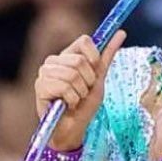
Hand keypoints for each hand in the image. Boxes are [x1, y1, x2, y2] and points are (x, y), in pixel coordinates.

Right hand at [35, 30, 126, 151]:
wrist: (74, 128)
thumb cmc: (85, 105)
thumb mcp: (100, 78)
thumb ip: (107, 56)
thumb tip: (121, 32)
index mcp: (68, 55)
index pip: (84, 40)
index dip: (94, 57)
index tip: (95, 73)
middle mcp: (54, 61)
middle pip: (80, 60)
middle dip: (88, 81)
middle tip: (82, 92)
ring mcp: (44, 72)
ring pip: (72, 74)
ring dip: (80, 92)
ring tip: (74, 99)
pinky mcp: (40, 86)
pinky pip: (64, 87)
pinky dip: (72, 99)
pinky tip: (66, 104)